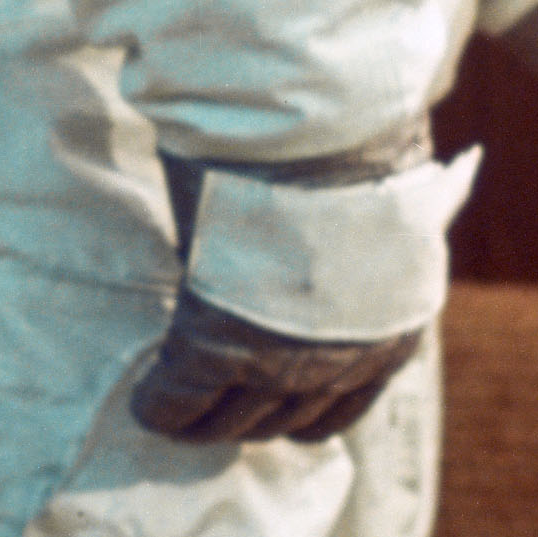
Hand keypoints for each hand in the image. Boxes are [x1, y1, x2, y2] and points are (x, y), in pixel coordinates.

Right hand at [129, 130, 448, 442]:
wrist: (321, 114)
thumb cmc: (354, 140)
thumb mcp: (368, 221)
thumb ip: (343, 262)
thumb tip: (311, 264)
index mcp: (393, 334)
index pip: (338, 410)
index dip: (293, 406)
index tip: (263, 395)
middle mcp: (346, 363)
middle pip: (282, 422)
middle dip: (245, 416)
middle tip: (209, 402)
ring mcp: (282, 359)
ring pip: (231, 421)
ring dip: (201, 417)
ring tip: (173, 401)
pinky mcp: (219, 341)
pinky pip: (178, 399)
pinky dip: (158, 404)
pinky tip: (144, 398)